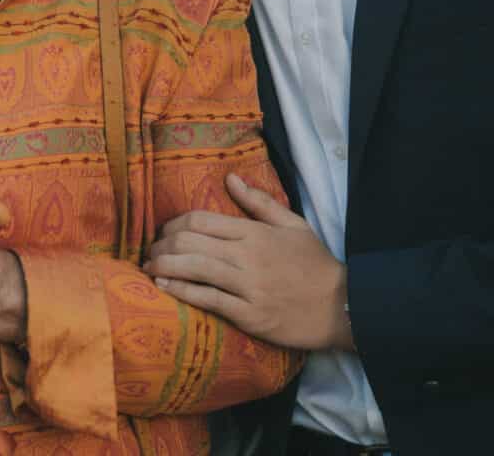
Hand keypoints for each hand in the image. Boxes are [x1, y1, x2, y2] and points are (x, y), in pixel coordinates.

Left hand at [144, 173, 350, 350]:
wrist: (344, 307)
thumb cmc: (315, 264)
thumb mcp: (293, 224)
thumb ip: (259, 202)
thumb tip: (230, 178)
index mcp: (254, 232)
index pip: (200, 220)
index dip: (173, 224)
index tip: (164, 232)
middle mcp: (247, 257)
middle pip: (189, 242)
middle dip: (161, 246)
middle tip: (151, 252)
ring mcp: (248, 287)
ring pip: (193, 269)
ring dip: (164, 267)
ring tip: (149, 268)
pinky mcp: (250, 315)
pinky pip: (207, 300)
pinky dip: (181, 292)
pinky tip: (164, 288)